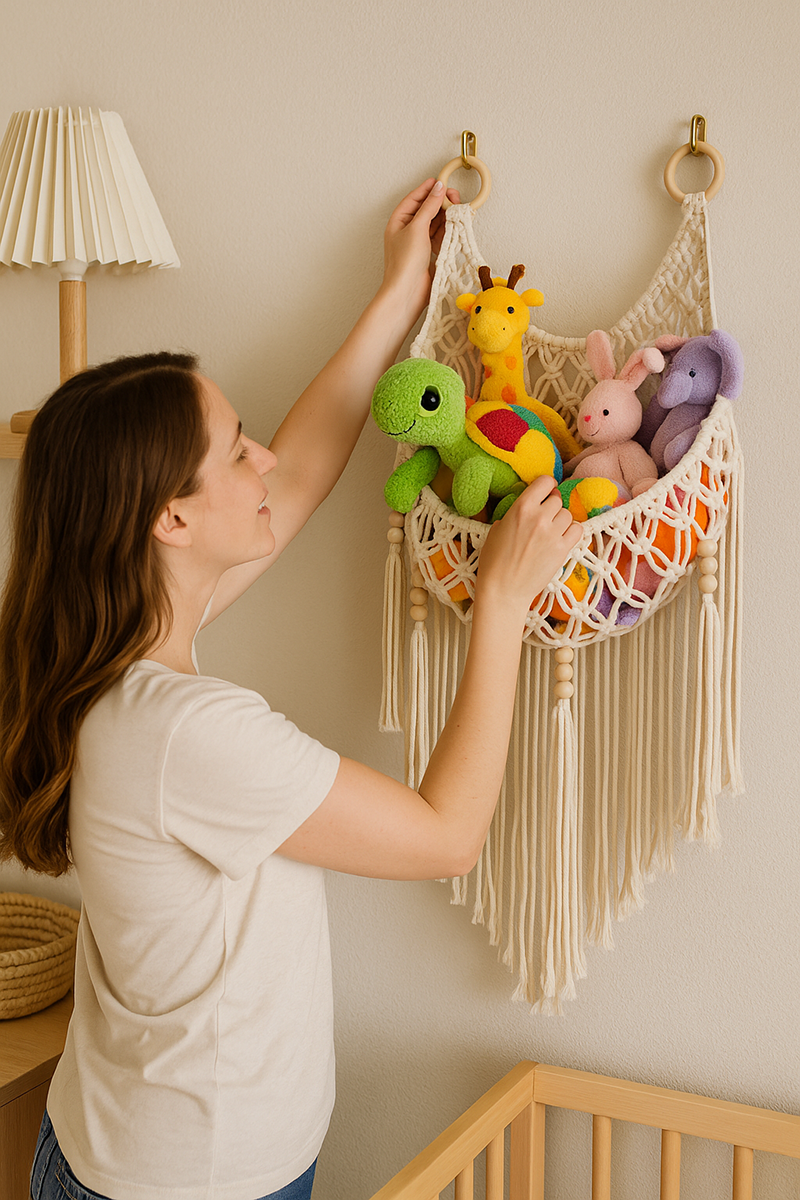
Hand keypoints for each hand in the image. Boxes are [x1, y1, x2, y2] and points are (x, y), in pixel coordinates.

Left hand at [381, 178, 460, 322]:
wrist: (407, 293)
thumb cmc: (404, 263)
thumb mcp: (417, 228)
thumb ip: (429, 206)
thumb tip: (438, 188)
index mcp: (398, 222)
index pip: (414, 199)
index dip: (427, 190)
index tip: (441, 182)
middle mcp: (407, 231)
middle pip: (426, 210)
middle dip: (440, 203)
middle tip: (454, 198)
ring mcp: (418, 243)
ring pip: (435, 223)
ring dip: (446, 217)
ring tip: (457, 211)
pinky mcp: (429, 254)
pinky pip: (440, 237)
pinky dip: (448, 231)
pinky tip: (455, 227)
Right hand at [475, 477, 583, 618]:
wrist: (503, 590)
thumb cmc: (494, 562)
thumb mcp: (496, 530)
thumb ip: (514, 514)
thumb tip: (526, 509)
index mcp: (521, 508)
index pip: (545, 482)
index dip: (546, 486)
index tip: (545, 491)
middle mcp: (539, 517)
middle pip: (557, 500)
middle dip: (551, 506)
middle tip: (544, 517)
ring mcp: (553, 533)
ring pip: (567, 514)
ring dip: (560, 520)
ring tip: (550, 531)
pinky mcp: (562, 549)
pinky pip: (577, 530)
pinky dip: (571, 531)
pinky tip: (561, 537)